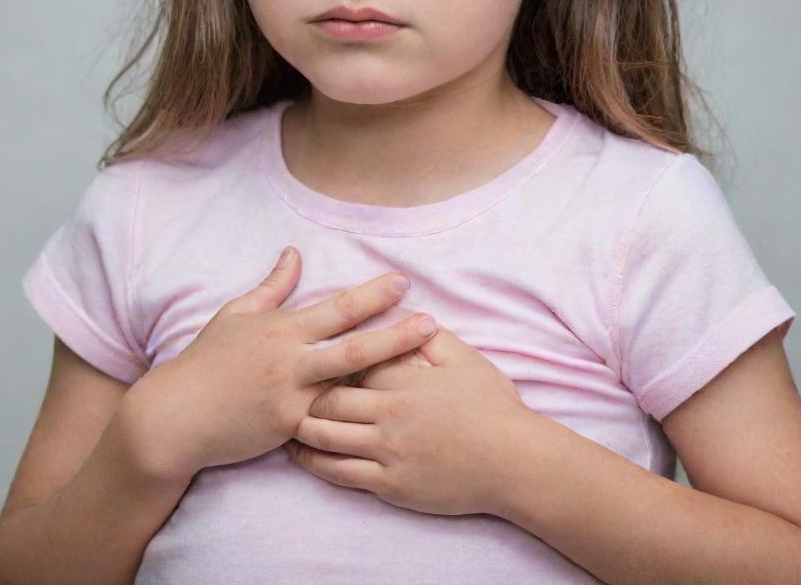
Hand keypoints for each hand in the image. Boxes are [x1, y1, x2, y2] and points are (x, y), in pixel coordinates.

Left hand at [282, 320, 531, 516]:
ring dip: (301, 427)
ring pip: (324, 438)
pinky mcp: (390, 486)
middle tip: (290, 386)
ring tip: (286, 418)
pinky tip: (303, 454)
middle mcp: (389, 415)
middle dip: (305, 393)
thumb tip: (402, 313)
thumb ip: (427, 335)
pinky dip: (314, 461)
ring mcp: (387, 453)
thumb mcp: (464, 357)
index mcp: (403, 379)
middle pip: (326, 400)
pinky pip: (339, 474)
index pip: (349, 362)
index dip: (329, 358)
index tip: (315, 353)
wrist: (515, 461)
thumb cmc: (492, 405)